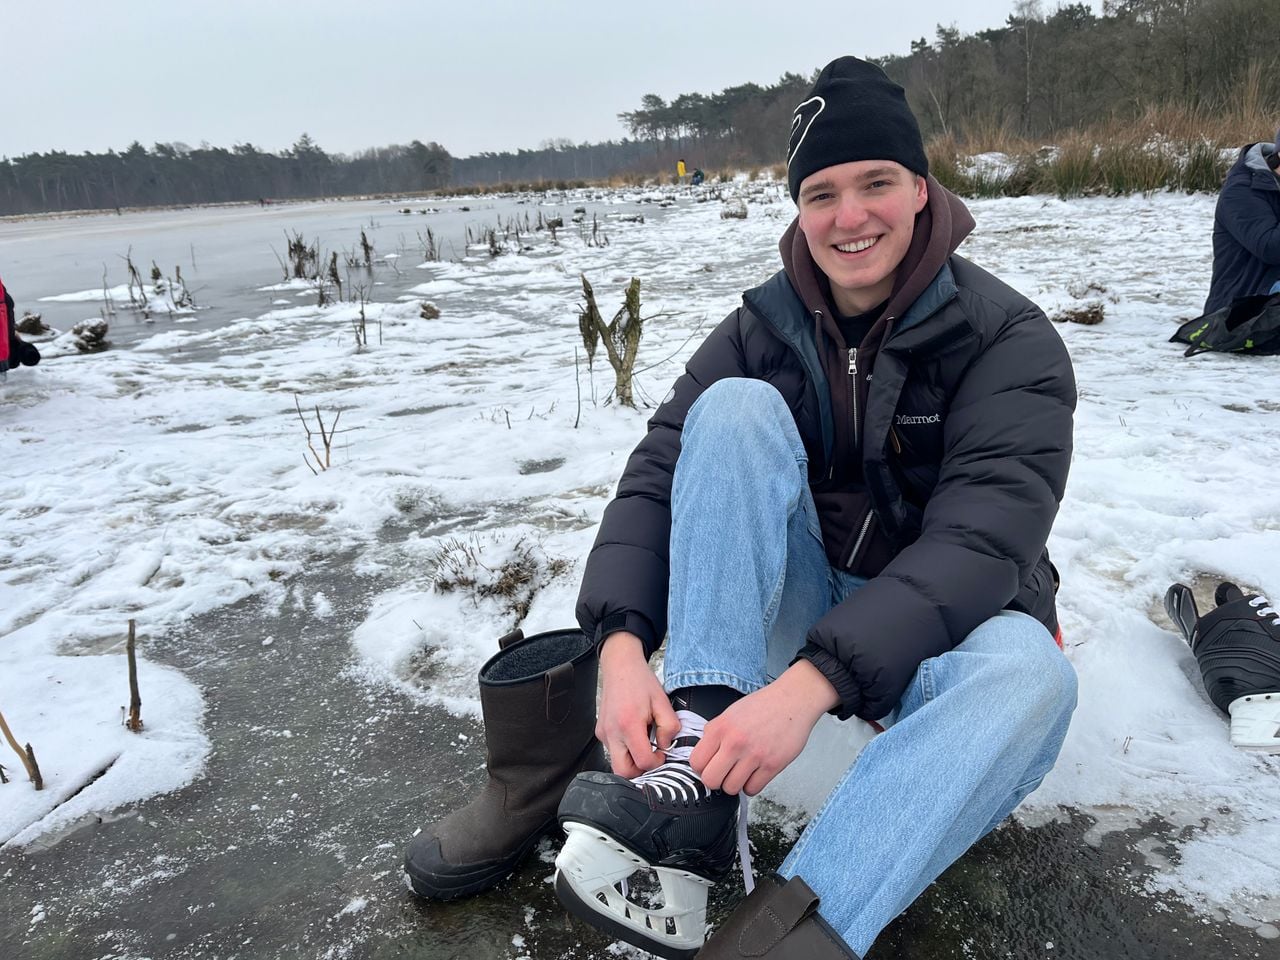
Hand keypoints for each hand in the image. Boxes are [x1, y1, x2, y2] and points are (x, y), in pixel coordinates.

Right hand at [596, 631, 680, 778]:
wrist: (620, 665)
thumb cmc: (640, 681)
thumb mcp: (662, 701)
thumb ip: (669, 727)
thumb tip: (665, 745)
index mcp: (629, 724)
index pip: (642, 762)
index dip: (656, 763)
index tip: (662, 753)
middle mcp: (612, 732)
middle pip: (622, 772)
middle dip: (640, 770)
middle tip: (652, 756)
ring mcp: (603, 733)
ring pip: (617, 762)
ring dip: (632, 759)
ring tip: (643, 740)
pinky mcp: (600, 731)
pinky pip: (613, 750)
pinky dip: (625, 749)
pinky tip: (634, 733)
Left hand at [690, 660, 837, 796]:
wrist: (793, 700)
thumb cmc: (763, 706)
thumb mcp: (730, 712)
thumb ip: (714, 732)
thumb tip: (703, 753)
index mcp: (721, 728)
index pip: (696, 762)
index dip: (701, 767)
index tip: (709, 766)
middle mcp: (735, 742)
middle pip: (710, 780)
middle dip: (716, 780)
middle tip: (723, 773)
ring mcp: (754, 755)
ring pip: (731, 788)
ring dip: (735, 783)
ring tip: (741, 772)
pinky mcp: (772, 765)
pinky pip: (752, 790)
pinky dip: (751, 785)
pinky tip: (754, 773)